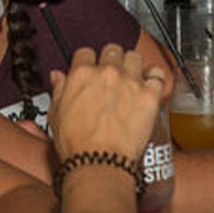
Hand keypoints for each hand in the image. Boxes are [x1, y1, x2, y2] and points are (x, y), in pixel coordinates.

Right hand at [47, 45, 165, 162]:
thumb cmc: (77, 145)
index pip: (86, 52)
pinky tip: (150, 84)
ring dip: (132, 65)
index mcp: (81, 74)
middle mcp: (108, 73)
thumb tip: (58, 77)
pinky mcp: (150, 95)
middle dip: (111, 59)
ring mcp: (130, 82)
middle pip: (113, 50)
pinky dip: (154, 77)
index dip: (88, 61)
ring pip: (135, 56)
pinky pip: (157, 75)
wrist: (99, 162)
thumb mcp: (56, 114)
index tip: (91, 68)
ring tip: (131, 78)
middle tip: (112, 74)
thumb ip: (59, 90)